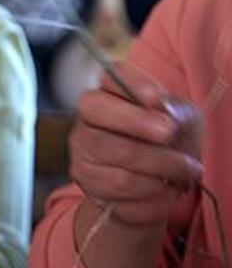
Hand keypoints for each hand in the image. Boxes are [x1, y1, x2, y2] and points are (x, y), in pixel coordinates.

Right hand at [70, 65, 203, 229]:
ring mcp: (82, 149)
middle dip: (139, 124)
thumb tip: (162, 112)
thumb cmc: (169, 141)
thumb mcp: (182, 118)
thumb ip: (174, 111)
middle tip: (169, 133)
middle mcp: (87, 117)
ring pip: (115, 149)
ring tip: (184, 170)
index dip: (132, 85)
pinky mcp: (85, 179)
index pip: (112, 77)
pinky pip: (120, 187)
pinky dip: (151, 190)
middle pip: (100, 112)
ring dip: (160, 166)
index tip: (156, 99)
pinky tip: (165, 186)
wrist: (158, 179)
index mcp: (111, 92)